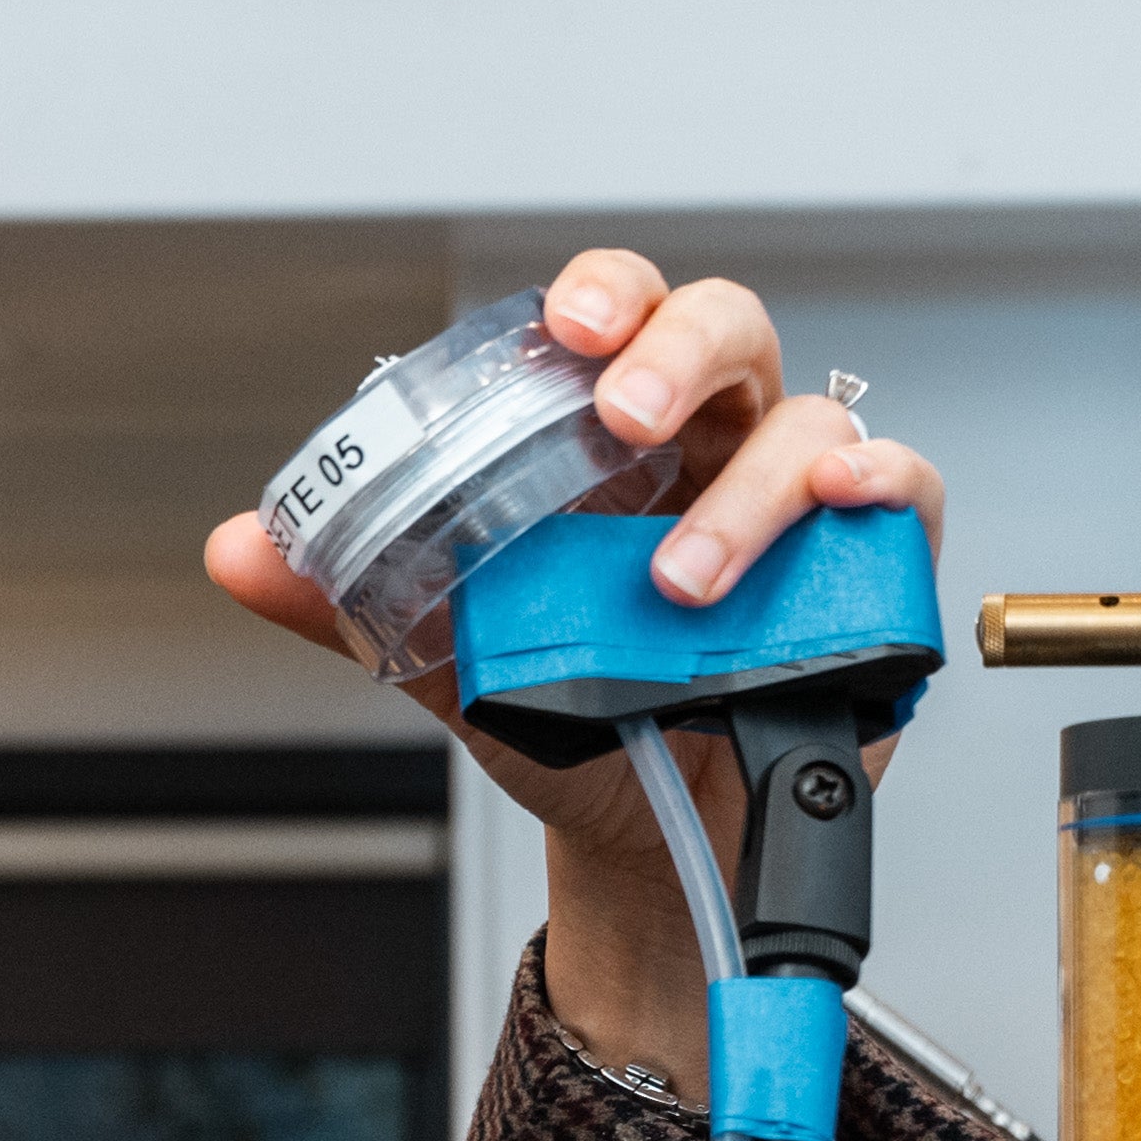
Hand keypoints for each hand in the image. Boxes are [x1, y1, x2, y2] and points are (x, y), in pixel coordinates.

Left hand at [195, 252, 936, 1088]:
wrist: (647, 844)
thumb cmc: (572, 721)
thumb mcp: (452, 656)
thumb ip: (353, 599)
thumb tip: (241, 548)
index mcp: (618, 438)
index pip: (615, 321)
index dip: (599, 296)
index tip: (564, 323)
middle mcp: (716, 447)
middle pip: (724, 329)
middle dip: (675, 350)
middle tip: (623, 410)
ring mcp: (800, 505)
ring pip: (806, 426)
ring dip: (745, 494)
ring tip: (675, 583)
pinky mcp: (869, 569)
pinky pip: (900, 493)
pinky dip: (879, 490)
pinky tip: (843, 510)